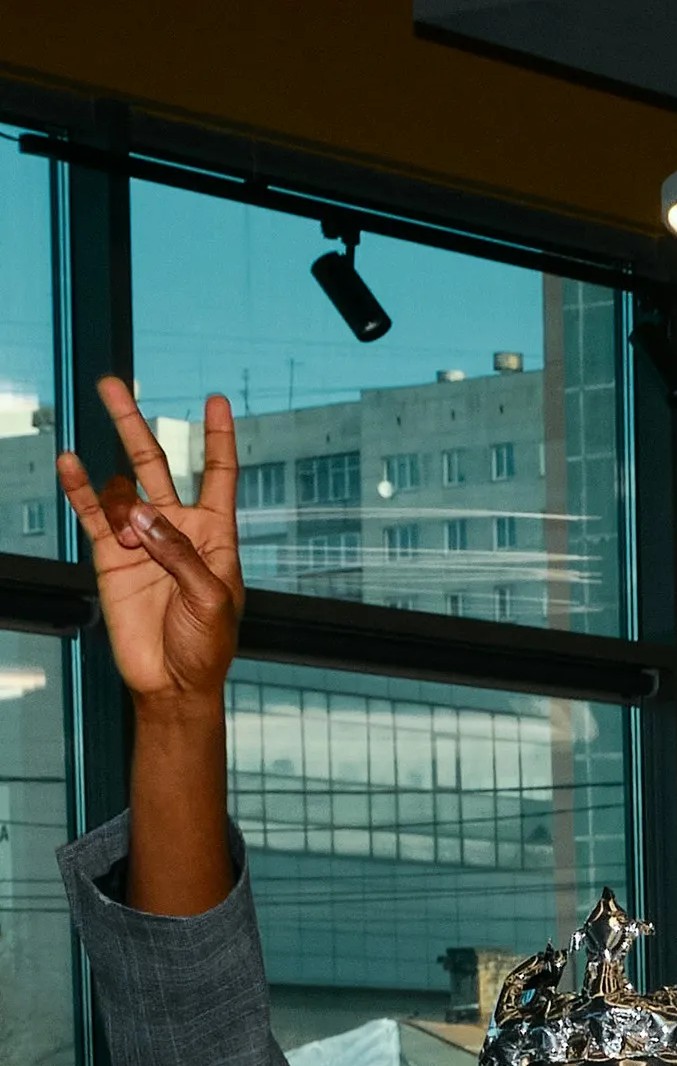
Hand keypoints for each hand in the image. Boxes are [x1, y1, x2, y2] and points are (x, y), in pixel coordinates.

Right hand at [56, 381, 241, 716]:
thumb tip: (141, 516)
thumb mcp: (211, 600)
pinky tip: (70, 462)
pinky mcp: (110, 555)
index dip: (218, 438)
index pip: (218, 475)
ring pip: (121, 489)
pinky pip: (91, 514)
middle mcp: (176, 528)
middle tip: (112, 384)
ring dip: (116, 488)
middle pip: (154, 464)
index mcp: (215, 536)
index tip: (216, 400)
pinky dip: (79, 488)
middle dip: (133, 424)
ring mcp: (140, 538)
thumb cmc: (207, 646)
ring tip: (128, 534)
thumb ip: (179, 555)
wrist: (172, 681)